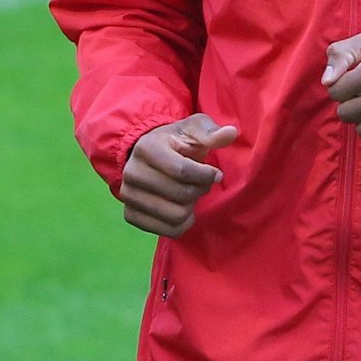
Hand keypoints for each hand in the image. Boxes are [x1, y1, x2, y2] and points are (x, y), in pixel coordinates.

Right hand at [121, 113, 237, 236]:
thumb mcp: (194, 130)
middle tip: (200, 183)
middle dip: (199, 190)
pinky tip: (183, 210)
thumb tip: (231, 133)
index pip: (183, 171)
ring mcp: (128, 196)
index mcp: (147, 148)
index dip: (206, 176)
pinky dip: (182, 224)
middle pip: (181, 195)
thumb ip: (211, 132)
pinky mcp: (130, 215)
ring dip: (191, 207)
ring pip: (175, 215)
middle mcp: (132, 173)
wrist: (148, 155)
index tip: (215, 173)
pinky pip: (167, 231)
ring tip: (189, 195)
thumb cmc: (176, 141)